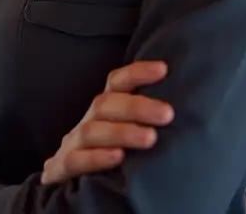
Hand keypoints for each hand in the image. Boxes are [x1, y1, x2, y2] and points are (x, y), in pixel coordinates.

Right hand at [41, 60, 173, 185]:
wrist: (66, 176)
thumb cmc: (106, 150)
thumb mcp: (123, 129)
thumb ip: (144, 118)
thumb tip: (183, 105)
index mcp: (103, 109)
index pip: (116, 82)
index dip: (137, 73)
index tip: (163, 69)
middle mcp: (88, 121)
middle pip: (105, 105)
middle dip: (137, 107)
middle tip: (167, 114)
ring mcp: (72, 144)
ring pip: (91, 132)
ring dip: (121, 132)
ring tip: (150, 138)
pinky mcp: (62, 169)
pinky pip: (75, 161)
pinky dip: (96, 158)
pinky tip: (117, 157)